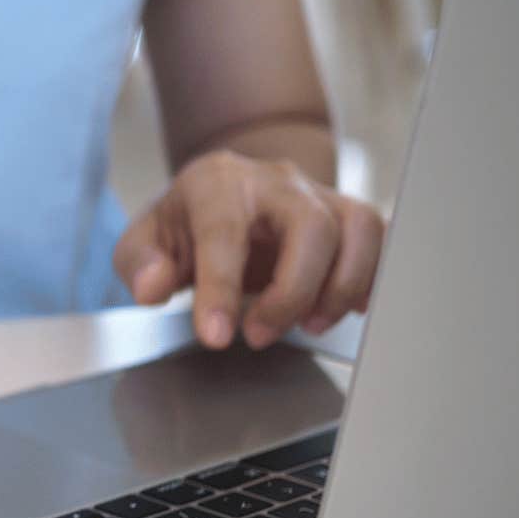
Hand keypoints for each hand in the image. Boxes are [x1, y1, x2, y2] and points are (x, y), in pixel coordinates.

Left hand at [114, 149, 385, 349]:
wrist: (225, 199)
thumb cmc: (184, 225)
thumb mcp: (143, 242)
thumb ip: (139, 263)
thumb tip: (151, 286)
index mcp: (217, 183)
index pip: (225, 233)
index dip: (221, 288)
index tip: (216, 336)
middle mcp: (275, 181)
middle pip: (311, 227)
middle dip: (292, 292)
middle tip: (259, 336)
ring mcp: (318, 194)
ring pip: (357, 230)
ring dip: (340, 288)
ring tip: (308, 325)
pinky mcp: (347, 216)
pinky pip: (379, 241)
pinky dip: (370, 280)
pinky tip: (345, 311)